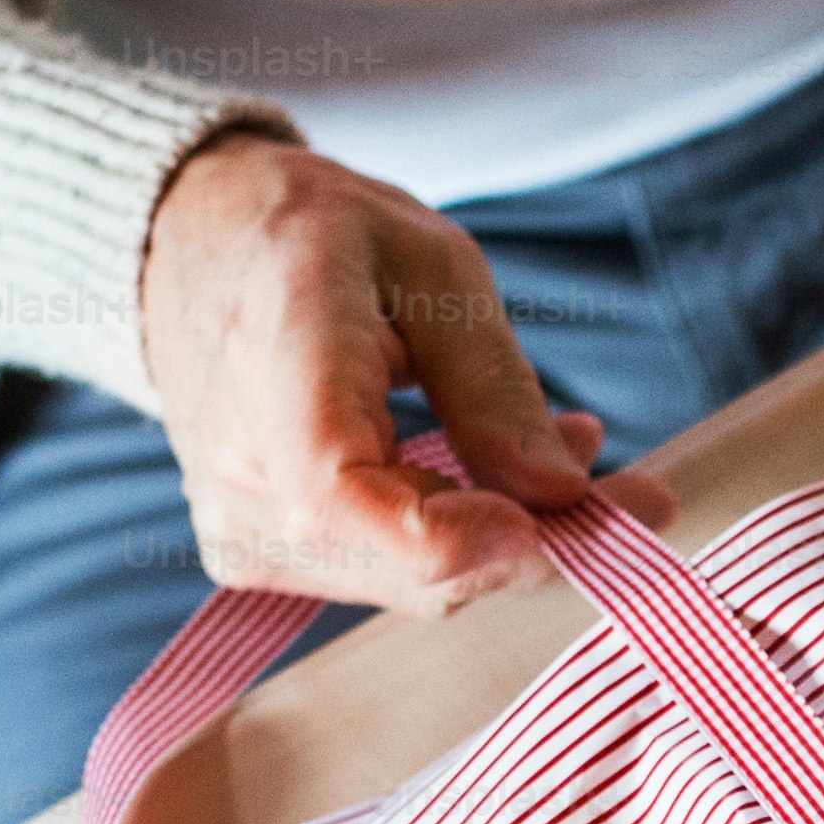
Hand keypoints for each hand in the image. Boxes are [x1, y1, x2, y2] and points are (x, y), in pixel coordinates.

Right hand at [136, 132, 671, 605]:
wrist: (191, 248)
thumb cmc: (313, 238)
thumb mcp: (430, 266)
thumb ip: (492, 383)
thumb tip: (562, 490)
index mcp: (276, 367)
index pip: (349, 503)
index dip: (466, 538)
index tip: (572, 517)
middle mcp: (240, 473)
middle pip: (406, 566)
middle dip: (536, 541)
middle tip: (632, 494)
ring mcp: (239, 528)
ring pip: (410, 586)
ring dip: (505, 539)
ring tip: (558, 454)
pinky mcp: (256, 557)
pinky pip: (383, 576)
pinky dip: (457, 541)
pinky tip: (490, 479)